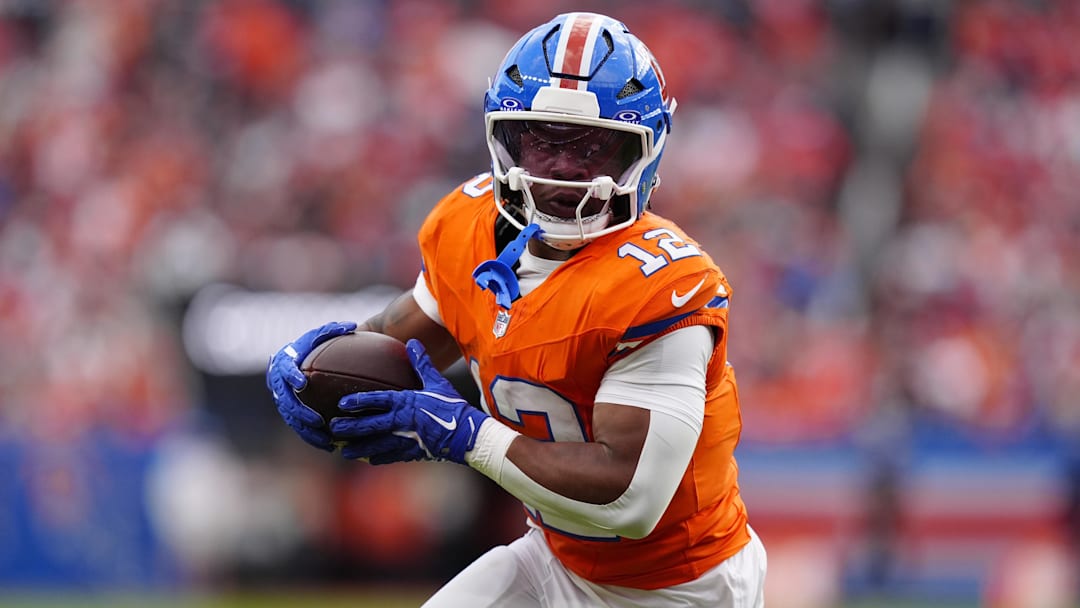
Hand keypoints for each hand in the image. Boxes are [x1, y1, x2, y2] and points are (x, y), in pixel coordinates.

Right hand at [266, 321, 357, 450]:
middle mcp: (279, 383)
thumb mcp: (318, 335)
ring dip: (306, 431)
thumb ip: (333, 330)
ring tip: (325, 440)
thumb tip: (353, 326)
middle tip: (316, 420)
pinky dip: (312, 437)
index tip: (301, 383)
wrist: (291, 359)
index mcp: (284, 363)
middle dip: (299, 412)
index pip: (284, 369)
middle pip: (285, 401)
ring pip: (291, 419)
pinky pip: (299, 427)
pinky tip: (330, 446)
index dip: (290, 376)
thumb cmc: (309, 345)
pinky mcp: (289, 412)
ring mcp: (282, 400)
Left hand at [331, 339, 487, 464]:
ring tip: (343, 451)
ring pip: (376, 445)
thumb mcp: (437, 382)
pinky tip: (368, 460)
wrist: (467, 434)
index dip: (358, 401)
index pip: (377, 400)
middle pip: (370, 425)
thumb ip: (422, 363)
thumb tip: (412, 342)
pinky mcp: (412, 452)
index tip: (342, 403)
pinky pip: (391, 456)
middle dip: (350, 427)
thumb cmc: (453, 406)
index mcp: (406, 402)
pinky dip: (378, 458)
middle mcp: (402, 422)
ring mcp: (406, 439)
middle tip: (333, 429)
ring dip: (358, 448)